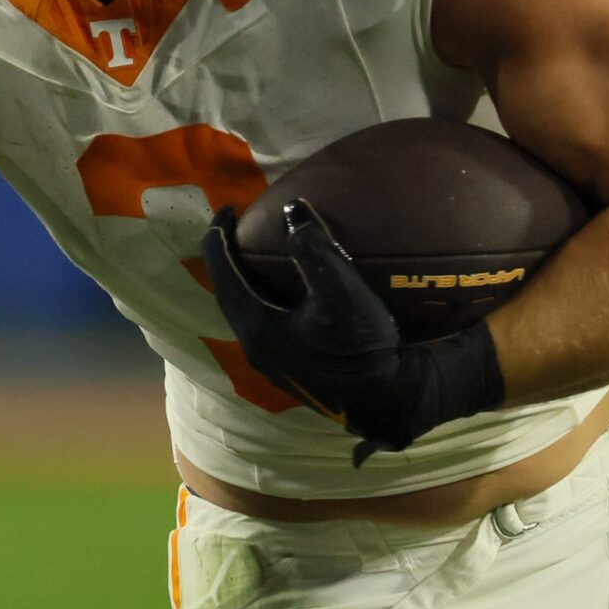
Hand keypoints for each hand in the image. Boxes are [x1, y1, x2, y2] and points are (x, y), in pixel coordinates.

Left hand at [202, 201, 505, 463]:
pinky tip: (290, 290)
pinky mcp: (289, 368)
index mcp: (256, 326)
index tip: (227, 208)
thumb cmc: (363, 350)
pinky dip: (265, 296)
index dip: (219, 235)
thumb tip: (292, 208)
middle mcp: (255, 347)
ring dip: (245, 280)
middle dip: (227, 257)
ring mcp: (271, 362)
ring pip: (245, 310)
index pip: (221, 271)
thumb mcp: (343, 293)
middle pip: (227, 292)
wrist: (390, 400)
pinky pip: (264, 323)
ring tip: (257, 255)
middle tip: (238, 228)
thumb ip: (315, 249)